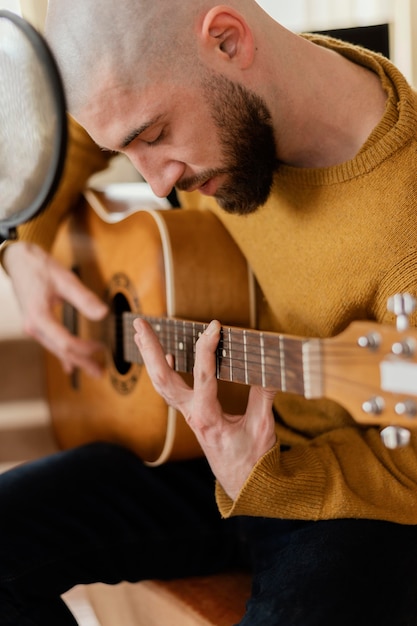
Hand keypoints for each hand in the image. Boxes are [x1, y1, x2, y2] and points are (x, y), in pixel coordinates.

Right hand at [4, 242, 107, 376]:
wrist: (19, 260)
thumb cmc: (39, 267)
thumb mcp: (65, 279)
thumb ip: (84, 298)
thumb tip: (103, 314)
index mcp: (39, 317)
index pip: (65, 342)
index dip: (84, 348)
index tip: (101, 347)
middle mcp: (34, 326)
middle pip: (61, 350)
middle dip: (81, 361)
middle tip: (99, 372)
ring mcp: (33, 327)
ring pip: (56, 349)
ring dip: (74, 358)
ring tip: (92, 368)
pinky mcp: (36, 324)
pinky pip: (51, 343)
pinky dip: (63, 353)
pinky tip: (70, 365)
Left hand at [134, 317, 276, 499]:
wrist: (243, 485)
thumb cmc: (253, 460)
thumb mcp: (263, 427)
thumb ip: (264, 396)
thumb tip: (269, 367)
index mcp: (208, 417)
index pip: (203, 375)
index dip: (207, 348)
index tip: (215, 326)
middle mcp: (192, 414)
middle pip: (162, 378)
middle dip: (150, 349)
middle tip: (141, 323)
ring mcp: (189, 415)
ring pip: (162, 383)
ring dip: (150, 357)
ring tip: (141, 332)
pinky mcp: (192, 416)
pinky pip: (171, 391)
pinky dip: (164, 370)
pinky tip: (165, 356)